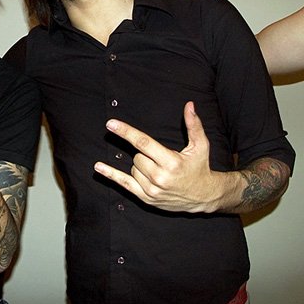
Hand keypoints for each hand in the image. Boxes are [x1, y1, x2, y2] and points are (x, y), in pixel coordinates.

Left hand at [94, 102, 229, 212]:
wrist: (204, 196)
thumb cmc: (200, 168)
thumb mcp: (201, 146)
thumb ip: (194, 125)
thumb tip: (189, 105)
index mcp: (171, 162)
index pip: (143, 143)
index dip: (126, 132)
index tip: (111, 124)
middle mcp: (160, 177)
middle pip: (137, 156)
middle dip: (145, 154)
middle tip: (160, 158)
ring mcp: (152, 190)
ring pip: (133, 168)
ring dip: (140, 165)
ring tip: (159, 169)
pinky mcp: (147, 198)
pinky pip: (124, 184)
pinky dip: (111, 175)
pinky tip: (98, 167)